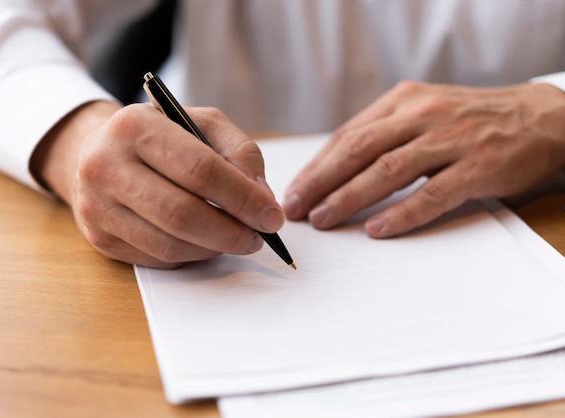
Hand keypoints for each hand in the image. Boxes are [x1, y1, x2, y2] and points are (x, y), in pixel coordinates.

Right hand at [32, 101, 283, 267]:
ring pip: (170, 244)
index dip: (242, 198)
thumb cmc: (160, 137)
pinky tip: (205, 242)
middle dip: (231, 232)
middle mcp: (105, 166)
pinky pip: (158, 259)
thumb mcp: (201, 123)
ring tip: (237, 239)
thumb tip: (261, 196)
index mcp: (135, 127)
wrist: (97, 153)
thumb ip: (239, 151)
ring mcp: (97, 207)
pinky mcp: (100, 239)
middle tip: (259, 237)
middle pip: (182, 213)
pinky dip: (191, 255)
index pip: (199, 170)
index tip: (272, 215)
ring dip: (214, 249)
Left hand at [284, 81, 564, 236]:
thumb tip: (333, 169)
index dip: (317, 166)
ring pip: (388, 170)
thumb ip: (383, 133)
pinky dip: (402, 213)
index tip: (295, 191)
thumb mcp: (422, 112)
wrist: (539, 117)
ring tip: (324, 220)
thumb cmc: (470, 121)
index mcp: (403, 102)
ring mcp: (451, 139)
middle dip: (321, 182)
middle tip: (296, 209)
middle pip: (359, 150)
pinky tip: (377, 230)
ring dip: (350, 197)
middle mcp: (423, 115)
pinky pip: (433, 193)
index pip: (347, 136)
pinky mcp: (478, 166)